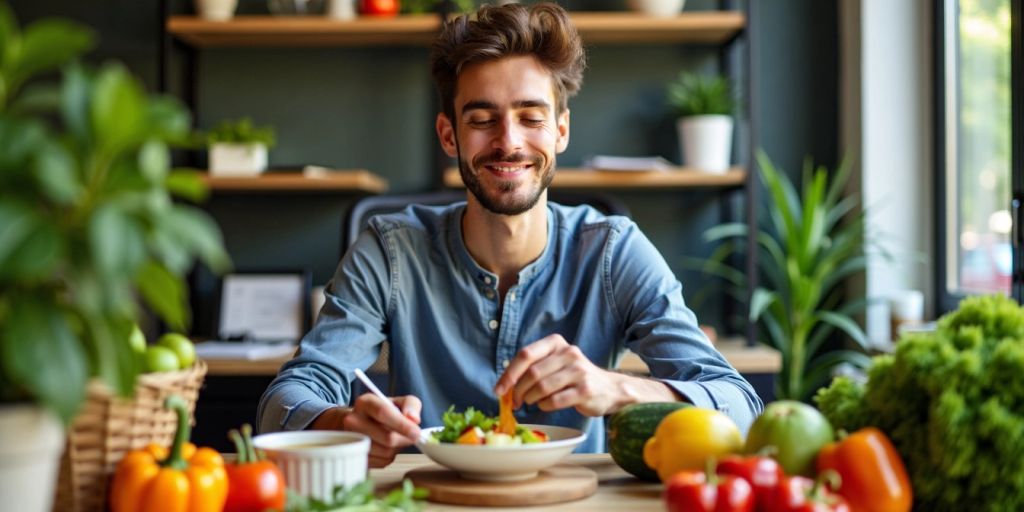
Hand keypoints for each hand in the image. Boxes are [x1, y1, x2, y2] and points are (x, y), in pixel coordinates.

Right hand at [311, 393, 421, 467]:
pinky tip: (385, 447)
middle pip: (387, 438)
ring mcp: (351, 441)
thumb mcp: (397, 402)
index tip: (416, 433)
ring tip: (394, 438)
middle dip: (404, 439)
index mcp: (365, 403)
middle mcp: (353, 420)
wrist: (358, 424)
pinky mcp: (355, 456)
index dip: (402, 424)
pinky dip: (389, 456)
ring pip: (386, 452)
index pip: (383, 413)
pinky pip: (382, 462)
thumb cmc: (381, 413)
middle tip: (412, 436)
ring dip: (397, 448)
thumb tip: (414, 419)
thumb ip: (411, 404)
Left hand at [494, 334, 625, 416]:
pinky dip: (545, 406)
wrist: (608, 389)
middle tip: (514, 402)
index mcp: (556, 343)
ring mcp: (579, 371)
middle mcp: (568, 353)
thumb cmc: (573, 378)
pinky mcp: (586, 390)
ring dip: (531, 399)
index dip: (509, 374)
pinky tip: (547, 405)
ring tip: (532, 402)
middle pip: (532, 373)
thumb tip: (503, 386)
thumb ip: (532, 368)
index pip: (525, 355)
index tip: (499, 390)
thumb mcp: (554, 364)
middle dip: (518, 391)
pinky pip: (555, 401)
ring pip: (542, 388)